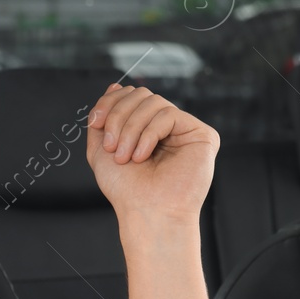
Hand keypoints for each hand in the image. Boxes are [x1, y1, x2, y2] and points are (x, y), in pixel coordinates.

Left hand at [85, 83, 218, 224]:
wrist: (145, 212)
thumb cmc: (126, 189)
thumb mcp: (101, 149)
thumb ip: (103, 119)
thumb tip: (114, 86)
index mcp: (146, 129)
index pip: (129, 96)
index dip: (110, 103)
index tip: (96, 123)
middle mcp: (168, 127)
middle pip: (140, 94)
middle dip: (119, 116)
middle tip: (111, 147)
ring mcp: (185, 130)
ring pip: (153, 102)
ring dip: (131, 128)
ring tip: (125, 156)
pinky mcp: (203, 135)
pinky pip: (169, 114)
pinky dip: (149, 133)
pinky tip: (143, 155)